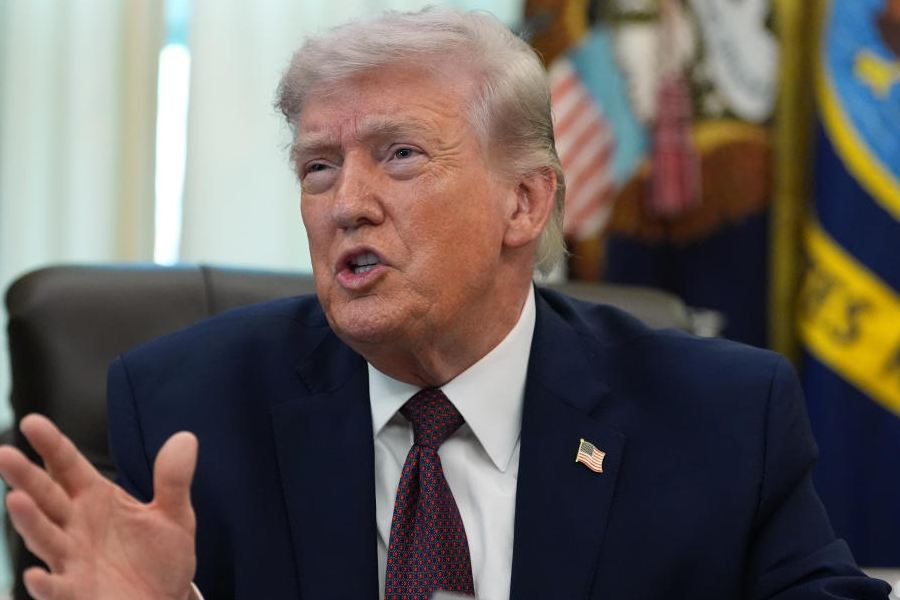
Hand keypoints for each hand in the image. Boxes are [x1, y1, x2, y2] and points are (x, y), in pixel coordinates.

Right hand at [0, 414, 197, 599]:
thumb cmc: (161, 556)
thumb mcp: (174, 514)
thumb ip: (173, 479)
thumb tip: (186, 438)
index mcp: (95, 498)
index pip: (68, 466)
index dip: (51, 445)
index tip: (32, 422)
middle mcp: (76, 526)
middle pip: (46, 497)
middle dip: (25, 477)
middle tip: (5, 454)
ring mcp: (72, 559)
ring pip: (45, 537)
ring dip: (29, 521)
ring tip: (15, 500)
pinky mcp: (76, 593)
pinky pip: (57, 588)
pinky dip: (46, 583)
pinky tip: (36, 576)